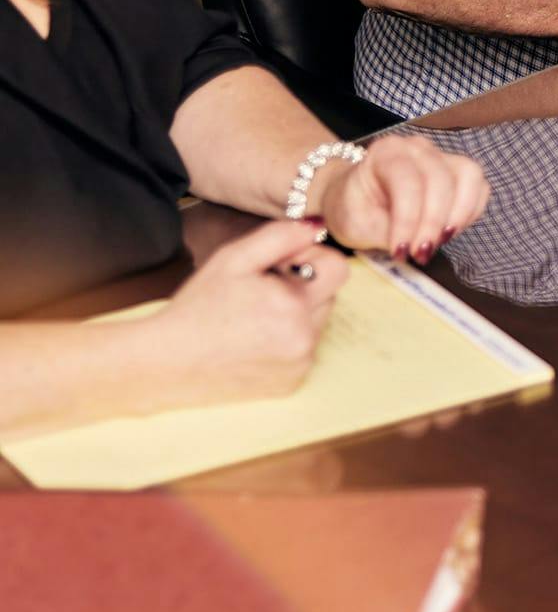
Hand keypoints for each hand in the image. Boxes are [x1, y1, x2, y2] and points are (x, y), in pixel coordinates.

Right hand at [150, 218, 346, 408]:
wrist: (165, 362)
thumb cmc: (198, 307)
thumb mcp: (234, 258)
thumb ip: (281, 236)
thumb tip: (316, 226)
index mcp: (294, 305)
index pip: (338, 269)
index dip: (311, 259)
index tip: (281, 266)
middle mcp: (303, 339)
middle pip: (328, 295)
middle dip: (303, 287)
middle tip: (260, 293)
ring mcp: (298, 366)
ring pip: (317, 323)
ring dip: (296, 314)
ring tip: (254, 319)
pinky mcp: (291, 384)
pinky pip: (304, 350)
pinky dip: (287, 341)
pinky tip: (254, 341)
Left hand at [316, 135, 491, 262]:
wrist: (356, 196)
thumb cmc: (354, 208)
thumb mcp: (356, 223)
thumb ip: (387, 231)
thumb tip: (416, 244)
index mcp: (387, 152)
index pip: (407, 181)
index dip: (408, 220)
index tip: (400, 252)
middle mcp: (418, 147)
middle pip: (441, 179)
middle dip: (432, 223)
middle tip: (420, 253)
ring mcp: (442, 155)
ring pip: (469, 176)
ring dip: (459, 215)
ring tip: (440, 242)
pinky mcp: (458, 171)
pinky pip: (479, 187)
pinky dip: (470, 213)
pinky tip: (450, 232)